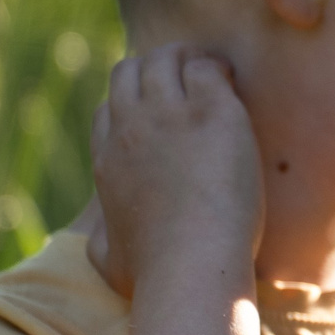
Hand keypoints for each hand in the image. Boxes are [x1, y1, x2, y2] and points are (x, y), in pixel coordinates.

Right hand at [88, 45, 263, 297]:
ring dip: (187, 60)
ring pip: (165, 60)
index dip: (132, 105)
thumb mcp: (107, 261)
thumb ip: (100, 242)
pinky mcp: (210, 110)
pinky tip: (233, 85)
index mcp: (108, 160)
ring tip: (214, 74)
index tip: (159, 114)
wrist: (189, 265)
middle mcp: (130, 129)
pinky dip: (218, 70)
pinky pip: (207, 68)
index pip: (109, 110)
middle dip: (154, 69)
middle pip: (129, 73)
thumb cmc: (155, 274)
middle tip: (188, 81)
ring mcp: (168, 115)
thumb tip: (101, 238)